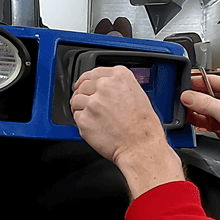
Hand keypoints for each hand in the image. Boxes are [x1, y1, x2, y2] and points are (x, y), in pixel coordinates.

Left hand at [71, 66, 183, 198]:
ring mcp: (93, 102)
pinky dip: (82, 121)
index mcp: (119, 77)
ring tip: (92, 118)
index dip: (86, 79)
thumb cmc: (143, 126)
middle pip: (82, 85)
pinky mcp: (84, 119)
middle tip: (88, 104)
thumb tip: (103, 86)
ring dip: (80, 107)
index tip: (82, 83)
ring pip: (76, 100)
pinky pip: (76, 116)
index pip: (94, 72)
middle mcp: (105, 86)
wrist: (141, 147)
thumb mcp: (137, 95)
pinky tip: (94, 126)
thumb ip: (118, 87)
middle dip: (82, 94)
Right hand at [182, 75, 219, 219]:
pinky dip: (199, 122)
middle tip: (181, 99)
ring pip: (206, 109)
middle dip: (195, 98)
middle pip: (208, 95)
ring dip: (196, 111)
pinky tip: (191, 121)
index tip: (184, 84)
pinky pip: (207, 121)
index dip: (197, 82)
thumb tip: (188, 96)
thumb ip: (205, 103)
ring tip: (184, 111)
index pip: (214, 80)